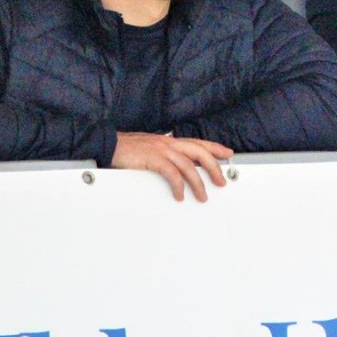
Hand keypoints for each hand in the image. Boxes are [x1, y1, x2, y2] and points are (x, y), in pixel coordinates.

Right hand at [111, 132, 233, 201]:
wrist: (109, 144)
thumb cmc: (128, 149)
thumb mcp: (152, 149)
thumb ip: (165, 154)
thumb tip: (177, 164)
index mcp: (170, 140)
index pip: (198, 143)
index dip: (215, 148)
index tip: (228, 154)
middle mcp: (169, 143)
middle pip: (199, 152)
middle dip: (214, 167)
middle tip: (221, 181)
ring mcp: (162, 150)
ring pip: (189, 165)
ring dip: (198, 183)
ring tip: (203, 196)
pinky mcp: (153, 159)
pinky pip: (172, 174)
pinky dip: (178, 186)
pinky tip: (180, 196)